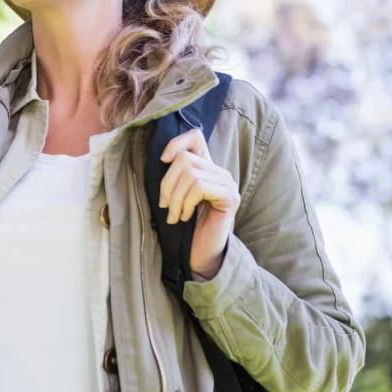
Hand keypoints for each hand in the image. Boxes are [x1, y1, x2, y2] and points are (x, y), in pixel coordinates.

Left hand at [159, 128, 241, 278]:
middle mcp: (220, 172)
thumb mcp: (176, 195)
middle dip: (167, 183)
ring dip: (175, 197)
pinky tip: (185, 217)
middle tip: (165, 205)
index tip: (162, 161)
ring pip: (190, 173)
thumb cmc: (186, 227)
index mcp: (206, 168)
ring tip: (174, 215)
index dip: (176, 143)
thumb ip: (174, 175)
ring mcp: (227, 184)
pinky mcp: (229, 197)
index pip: (195, 137)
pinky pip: (199, 187)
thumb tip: (162, 156)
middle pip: (185, 158)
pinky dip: (186, 203)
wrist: (202, 255)